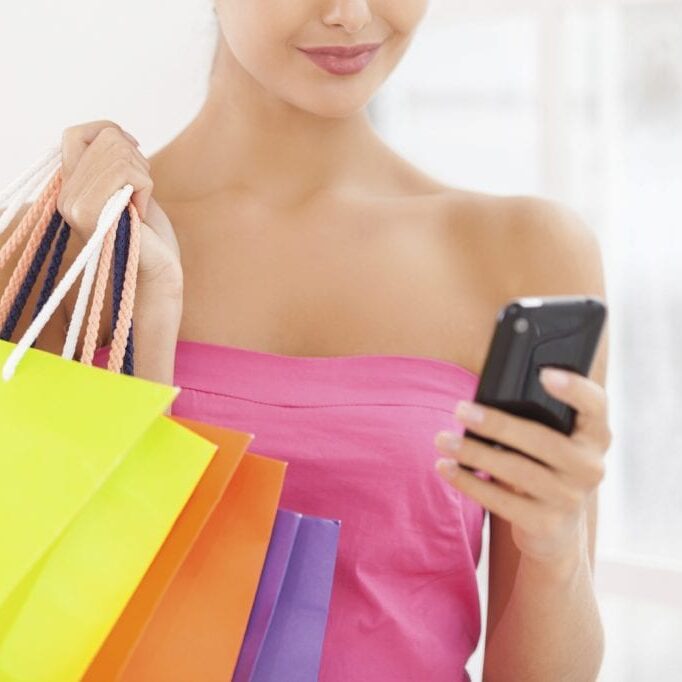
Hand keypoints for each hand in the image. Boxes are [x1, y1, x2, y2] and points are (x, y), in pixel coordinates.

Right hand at [56, 120, 181, 294]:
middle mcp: (66, 197)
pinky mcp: (92, 214)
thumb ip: (111, 164)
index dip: (107, 130)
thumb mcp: (127, 189)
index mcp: (71, 189)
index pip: (76, 135)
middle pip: (106, 139)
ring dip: (143, 176)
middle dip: (137, 159)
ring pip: (118, 152)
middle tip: (141, 192)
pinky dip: (146, 188)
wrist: (159, 272)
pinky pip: (126, 173)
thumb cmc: (150, 235)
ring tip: (140, 204)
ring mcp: (75, 206)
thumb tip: (113, 133)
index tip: (135, 148)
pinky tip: (141, 212)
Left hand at [433, 367, 611, 563]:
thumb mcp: (550, 438)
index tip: (544, 373)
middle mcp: (590, 466)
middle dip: (497, 424)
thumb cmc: (542, 464)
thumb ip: (536, 415)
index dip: (574, 389)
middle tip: (460, 410)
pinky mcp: (546, 524)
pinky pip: (501, 501)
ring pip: (517, 471)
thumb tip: (484, 398)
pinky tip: (446, 467)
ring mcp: (570, 498)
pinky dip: (469, 482)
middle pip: (542, 440)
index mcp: (594, 435)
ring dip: (474, 452)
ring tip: (443, 439)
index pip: (595, 405)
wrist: (553, 528)